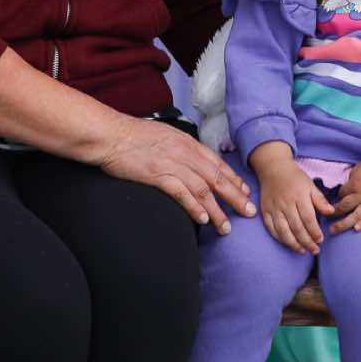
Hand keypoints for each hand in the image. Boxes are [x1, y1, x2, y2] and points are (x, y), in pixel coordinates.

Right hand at [95, 116, 255, 233]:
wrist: (112, 135)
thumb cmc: (135, 135)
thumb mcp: (166, 136)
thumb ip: (182, 148)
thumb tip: (193, 160)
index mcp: (188, 143)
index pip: (218, 163)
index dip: (233, 179)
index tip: (245, 193)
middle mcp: (185, 153)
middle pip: (217, 178)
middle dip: (235, 197)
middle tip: (248, 213)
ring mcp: (172, 164)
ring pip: (202, 189)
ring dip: (216, 210)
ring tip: (225, 227)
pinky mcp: (157, 175)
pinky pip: (181, 192)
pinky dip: (193, 206)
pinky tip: (202, 219)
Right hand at [249, 143, 333, 255]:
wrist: (273, 169)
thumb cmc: (295, 178)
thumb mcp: (310, 185)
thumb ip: (320, 200)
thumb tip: (331, 212)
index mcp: (299, 196)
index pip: (308, 219)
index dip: (315, 232)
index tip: (321, 240)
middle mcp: (285, 203)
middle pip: (297, 227)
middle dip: (307, 242)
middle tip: (315, 250)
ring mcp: (274, 209)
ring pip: (283, 231)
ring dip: (294, 244)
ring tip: (303, 251)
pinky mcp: (265, 212)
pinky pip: (271, 229)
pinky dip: (280, 238)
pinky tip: (289, 244)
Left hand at [330, 133, 360, 234]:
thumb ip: (355, 175)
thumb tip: (350, 182)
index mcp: (356, 183)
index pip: (342, 194)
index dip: (337, 198)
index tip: (333, 203)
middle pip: (345, 206)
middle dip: (335, 213)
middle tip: (326, 220)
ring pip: (356, 216)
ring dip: (344, 224)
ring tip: (334, 230)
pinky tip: (357, 229)